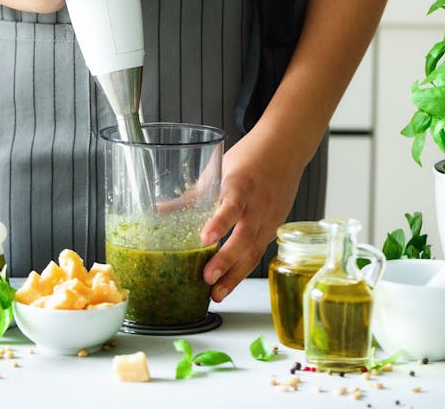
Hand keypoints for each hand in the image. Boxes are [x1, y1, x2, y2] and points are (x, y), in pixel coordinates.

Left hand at [199, 130, 303, 301]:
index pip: (232, 205)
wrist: (284, 150)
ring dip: (235, 274)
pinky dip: (242, 268)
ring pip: (254, 250)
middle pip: (245, 236)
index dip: (220, 223)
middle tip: (207, 278)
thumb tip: (159, 210)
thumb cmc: (249, 158)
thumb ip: (193, 195)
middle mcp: (258, 204)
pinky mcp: (273, 228)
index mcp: (242, 184)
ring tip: (216, 294)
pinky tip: (228, 283)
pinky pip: (258, 251)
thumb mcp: (218, 170)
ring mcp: (269, 218)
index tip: (205, 239)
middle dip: (226, 260)